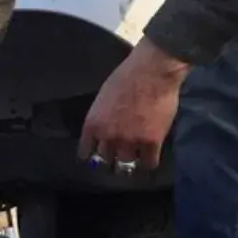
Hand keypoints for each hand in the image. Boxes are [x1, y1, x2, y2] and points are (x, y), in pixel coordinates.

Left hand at [79, 38, 190, 172]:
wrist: (152, 72)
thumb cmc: (126, 76)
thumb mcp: (102, 98)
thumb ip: (101, 117)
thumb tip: (103, 130)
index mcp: (93, 124)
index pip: (85, 151)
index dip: (91, 155)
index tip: (95, 157)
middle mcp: (108, 136)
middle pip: (105, 160)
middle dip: (110, 159)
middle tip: (117, 158)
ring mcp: (130, 141)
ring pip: (126, 165)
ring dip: (129, 163)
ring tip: (133, 161)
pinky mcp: (151, 143)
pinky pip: (148, 163)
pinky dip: (148, 162)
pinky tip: (149, 159)